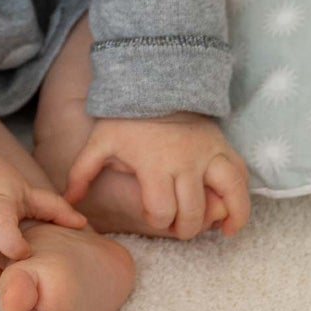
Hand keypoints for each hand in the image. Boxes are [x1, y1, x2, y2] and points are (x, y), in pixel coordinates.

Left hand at [66, 115, 249, 239]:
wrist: (157, 81)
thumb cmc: (127, 117)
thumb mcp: (101, 141)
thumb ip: (82, 171)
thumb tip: (70, 201)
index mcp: (154, 163)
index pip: (161, 212)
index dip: (156, 220)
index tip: (152, 212)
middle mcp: (185, 160)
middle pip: (191, 213)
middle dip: (182, 226)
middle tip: (175, 221)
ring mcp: (207, 152)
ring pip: (224, 196)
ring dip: (216, 218)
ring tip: (216, 229)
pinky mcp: (223, 145)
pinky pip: (241, 177)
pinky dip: (241, 201)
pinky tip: (231, 218)